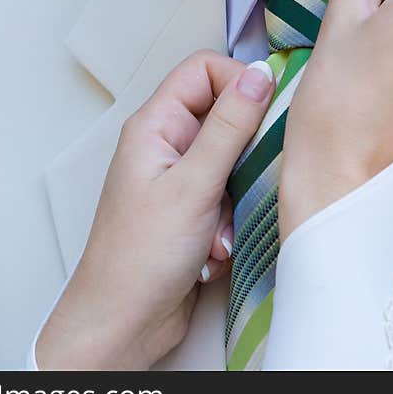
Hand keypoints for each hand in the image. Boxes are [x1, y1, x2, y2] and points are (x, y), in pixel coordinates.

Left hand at [36, 51, 274, 368]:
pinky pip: (231, 198)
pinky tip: (214, 251)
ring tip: (217, 231)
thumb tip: (259, 74)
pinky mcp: (196, 211)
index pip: (204, 70)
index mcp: (155, 126)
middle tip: (246, 179)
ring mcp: (182, 179)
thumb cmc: (140, 256)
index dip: (238, 82)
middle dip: (244, 155)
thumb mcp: (193, 184)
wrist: (124, 323)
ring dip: (237, 199)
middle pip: (226, 117)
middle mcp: (168, 145)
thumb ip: (230, 126)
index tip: (267, 110)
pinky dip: (230, 224)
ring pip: (235, 163)